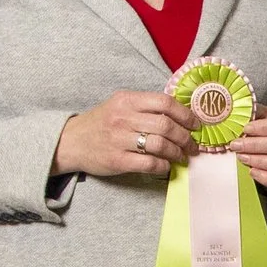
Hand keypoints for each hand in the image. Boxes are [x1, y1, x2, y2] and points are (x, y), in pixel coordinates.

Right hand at [54, 91, 190, 176]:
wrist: (71, 141)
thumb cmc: (101, 123)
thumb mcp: (120, 105)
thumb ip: (145, 107)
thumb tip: (181, 116)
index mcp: (127, 100)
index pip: (165, 103)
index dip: (185, 115)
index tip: (195, 125)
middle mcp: (123, 117)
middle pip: (166, 126)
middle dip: (185, 138)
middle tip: (192, 146)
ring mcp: (119, 139)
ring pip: (160, 145)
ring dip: (177, 153)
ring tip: (182, 157)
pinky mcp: (117, 160)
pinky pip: (150, 163)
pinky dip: (164, 166)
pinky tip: (166, 166)